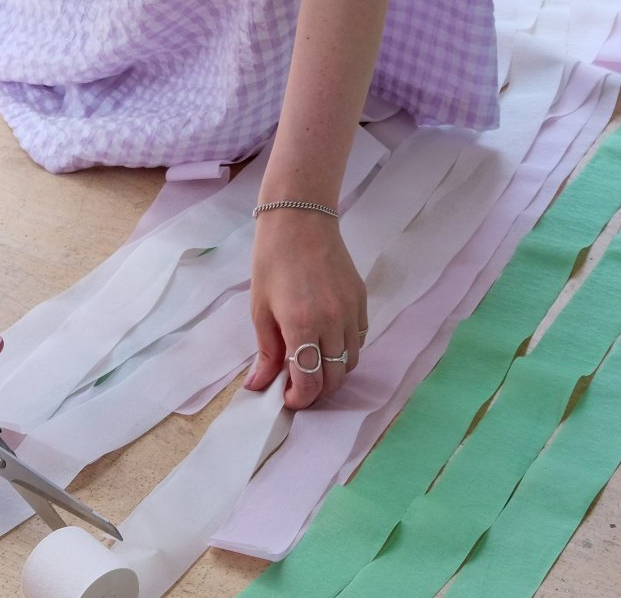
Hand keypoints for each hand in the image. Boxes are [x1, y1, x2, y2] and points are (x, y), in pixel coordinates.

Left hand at [245, 209, 365, 409]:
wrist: (300, 220)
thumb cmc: (272, 261)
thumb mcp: (260, 309)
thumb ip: (265, 352)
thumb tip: (258, 386)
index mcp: (302, 325)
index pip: (310, 382)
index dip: (299, 399)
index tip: (287, 397)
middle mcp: (332, 321)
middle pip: (335, 378)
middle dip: (316, 391)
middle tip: (298, 386)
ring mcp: (351, 310)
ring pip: (351, 361)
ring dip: (333, 372)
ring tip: (314, 364)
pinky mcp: (361, 299)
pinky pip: (360, 338)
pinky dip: (346, 349)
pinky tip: (328, 341)